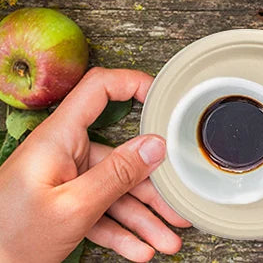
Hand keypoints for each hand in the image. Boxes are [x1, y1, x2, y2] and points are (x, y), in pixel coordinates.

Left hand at [0, 68, 190, 262]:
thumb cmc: (11, 239)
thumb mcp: (74, 207)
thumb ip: (118, 174)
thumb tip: (155, 146)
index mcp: (57, 139)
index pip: (98, 90)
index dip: (132, 84)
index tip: (163, 100)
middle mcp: (62, 154)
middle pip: (120, 156)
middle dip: (152, 186)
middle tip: (177, 202)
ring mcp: (63, 180)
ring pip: (115, 191)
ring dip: (143, 218)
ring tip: (166, 240)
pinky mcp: (62, 204)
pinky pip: (101, 211)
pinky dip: (122, 230)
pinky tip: (140, 248)